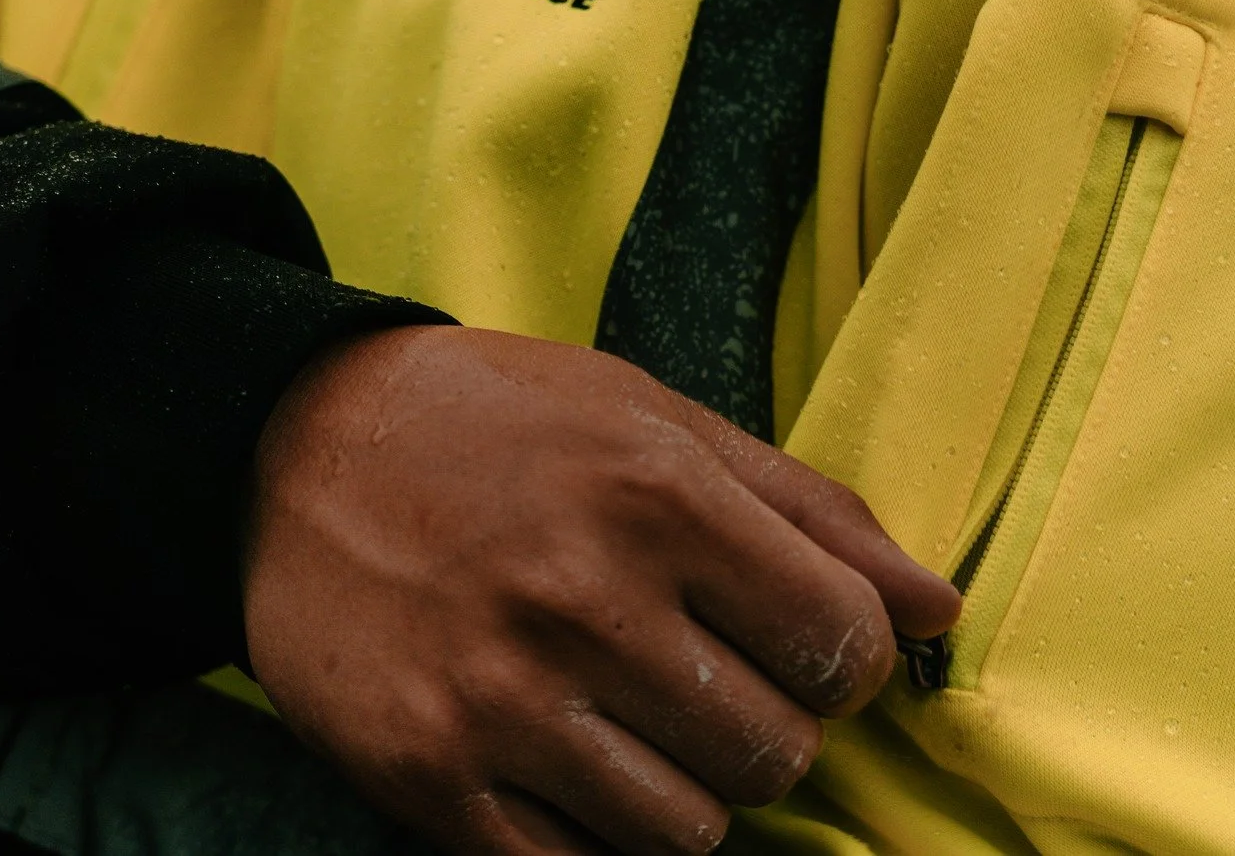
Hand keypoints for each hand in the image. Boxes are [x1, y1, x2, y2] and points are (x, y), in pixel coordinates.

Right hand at [243, 326, 960, 854]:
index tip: (800, 643)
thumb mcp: (660, 421)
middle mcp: (581, 601)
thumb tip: (941, 609)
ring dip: (684, 788)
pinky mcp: (425, 775)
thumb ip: (810, 512)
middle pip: (776, 753)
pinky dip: (595, 838)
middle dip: (766, 724)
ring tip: (627, 713)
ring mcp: (497, 699)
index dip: (846, 659)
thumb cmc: (502, 424)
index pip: (843, 646)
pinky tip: (569, 762)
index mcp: (656, 496)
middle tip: (702, 673)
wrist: (293, 443)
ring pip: (691, 833)